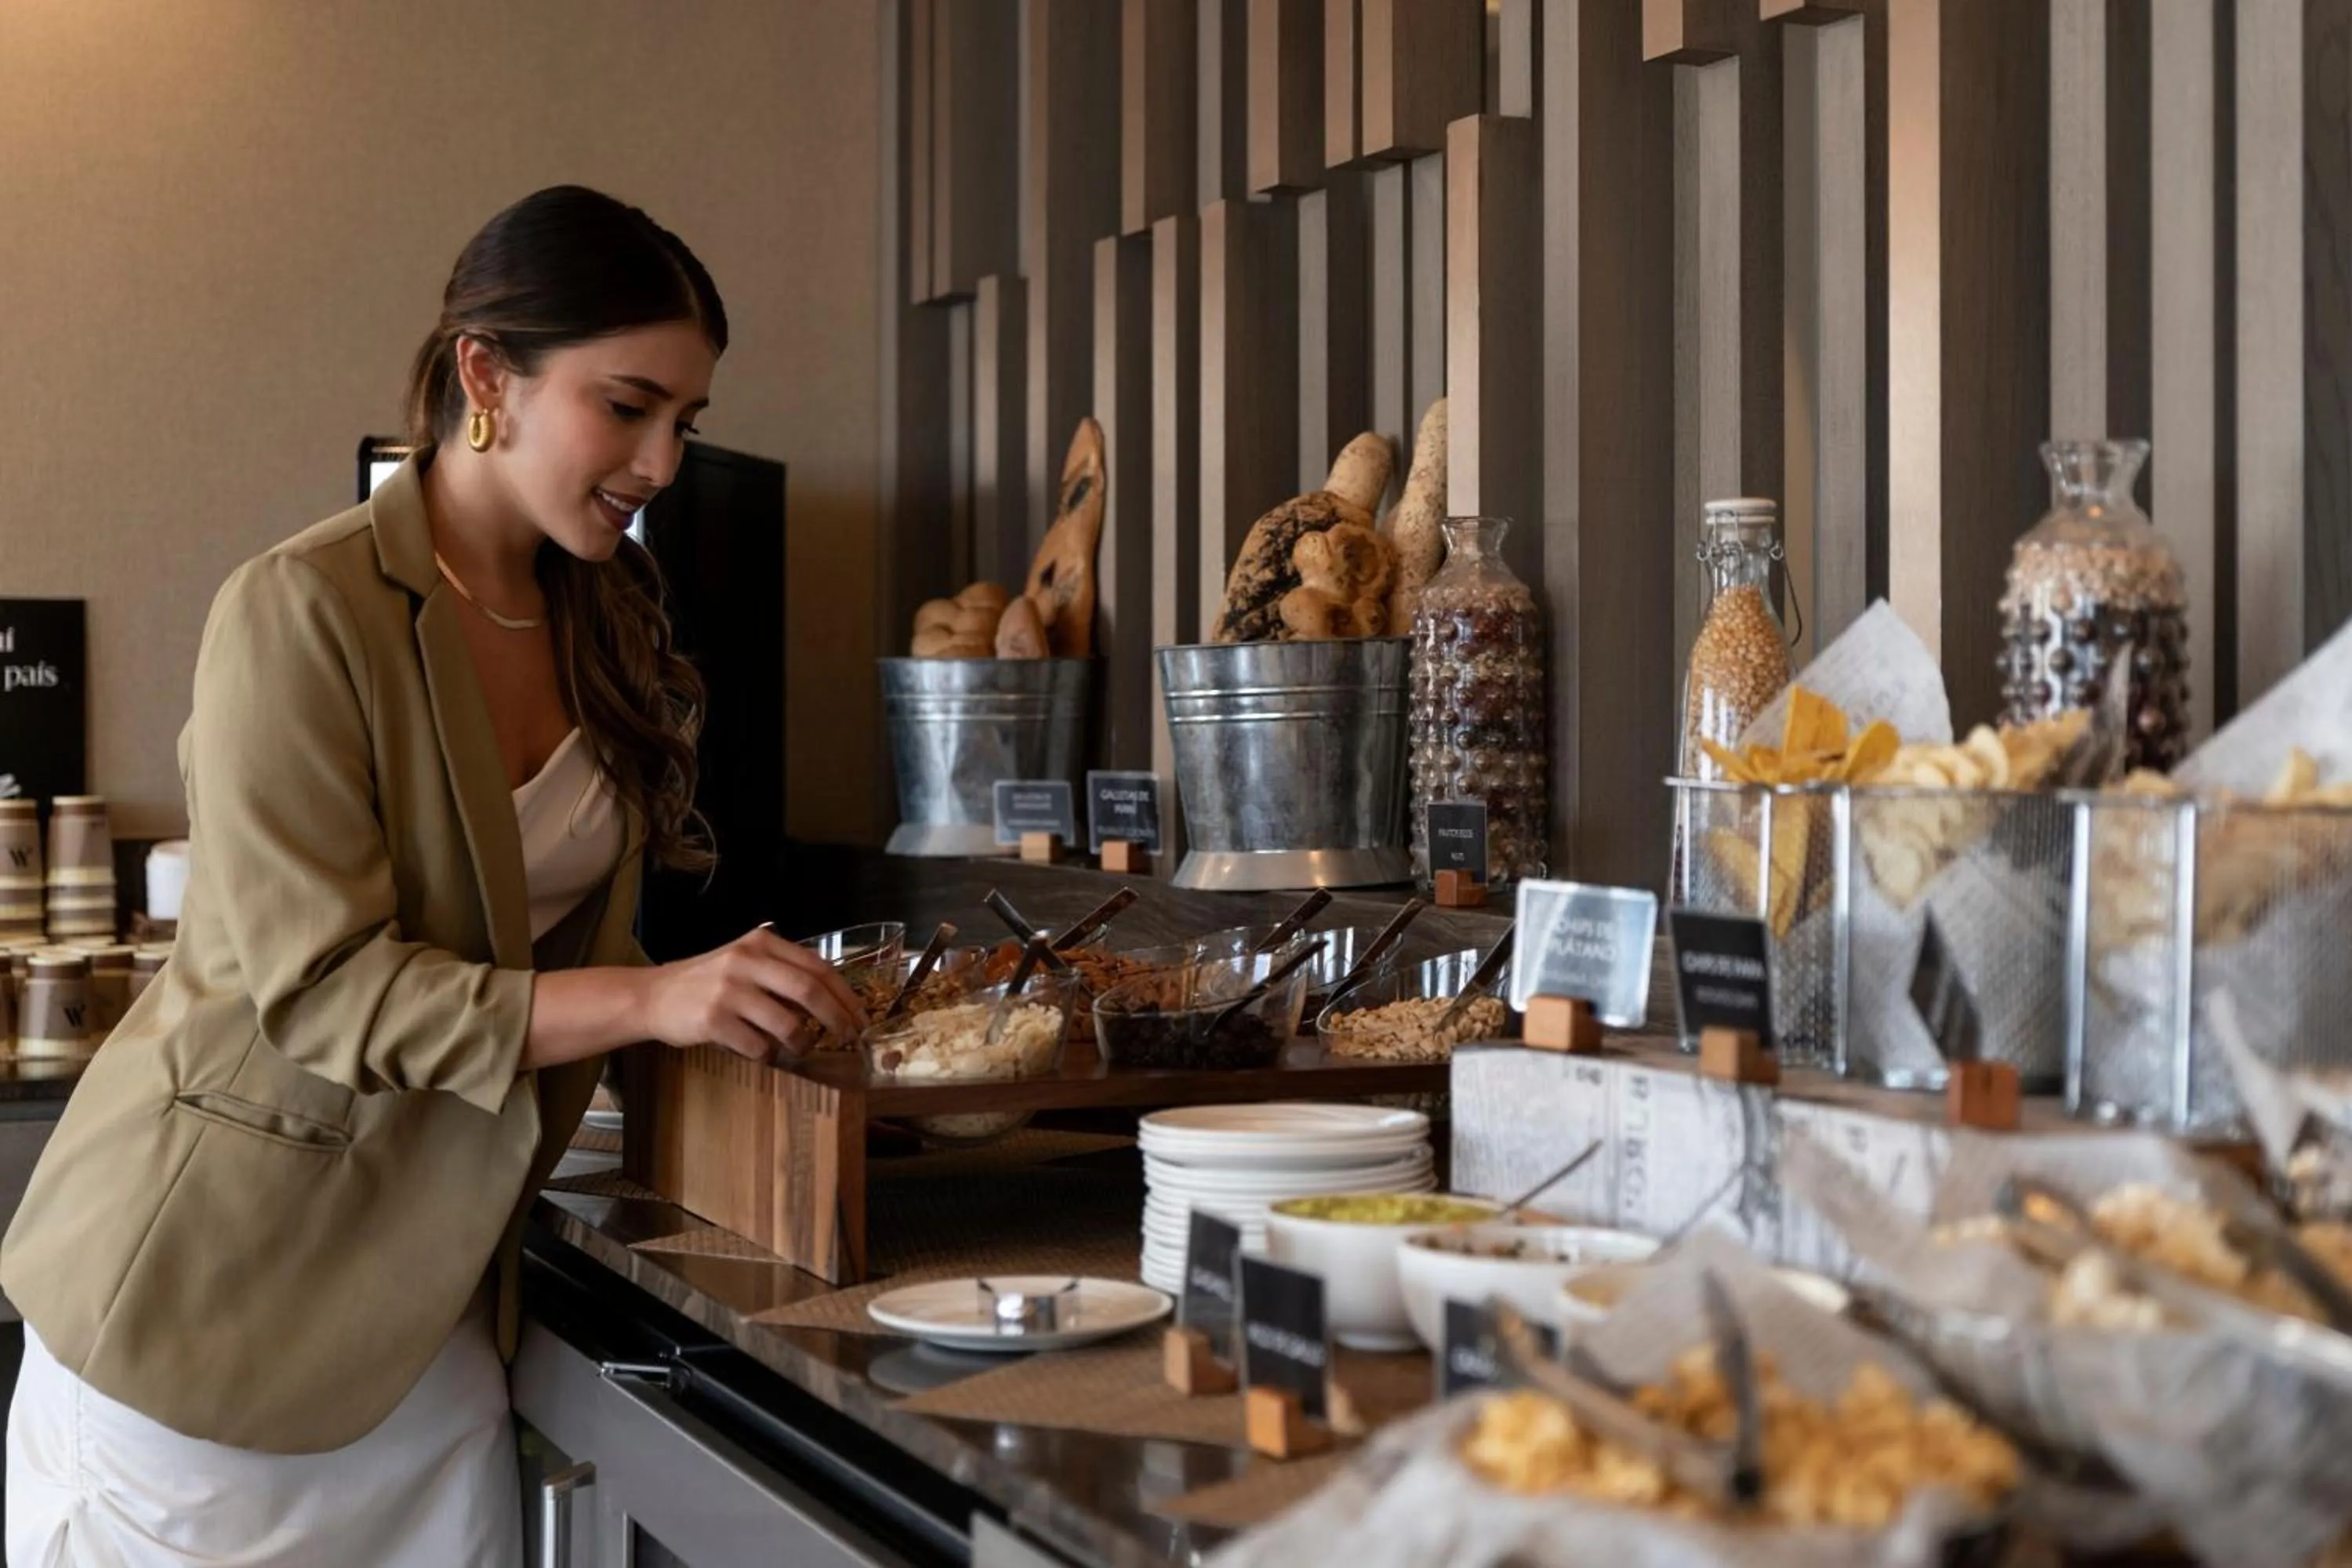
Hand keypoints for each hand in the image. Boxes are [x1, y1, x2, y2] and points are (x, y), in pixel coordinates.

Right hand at [637, 927, 866, 1063]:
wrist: (654, 995)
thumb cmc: (708, 981)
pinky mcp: (713, 1021)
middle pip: (809, 991)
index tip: (861, 1017)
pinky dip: (769, 1055)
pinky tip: (765, 1052)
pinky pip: (758, 1046)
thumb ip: (782, 971)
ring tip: (801, 1048)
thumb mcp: (745, 961)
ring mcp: (729, 991)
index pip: (818, 967)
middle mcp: (746, 961)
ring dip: (803, 1043)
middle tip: (849, 1038)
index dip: (845, 995)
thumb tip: (834, 1000)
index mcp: (761, 943)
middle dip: (837, 1019)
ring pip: (787, 1024)